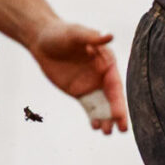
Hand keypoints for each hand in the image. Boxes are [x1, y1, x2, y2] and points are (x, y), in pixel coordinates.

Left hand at [27, 18, 127, 133]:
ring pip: (102, 105)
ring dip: (107, 119)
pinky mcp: (79, 92)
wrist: (42, 41)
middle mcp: (102, 75)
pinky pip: (89, 107)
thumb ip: (91, 38)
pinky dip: (94, 117)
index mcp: (106, 61)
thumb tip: (109, 35)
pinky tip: (96, 127)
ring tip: (107, 132)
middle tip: (122, 129)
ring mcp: (91, 85)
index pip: (115, 84)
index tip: (119, 114)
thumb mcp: (75, 34)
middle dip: (118, 114)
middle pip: (112, 98)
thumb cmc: (60, 33)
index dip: (118, 100)